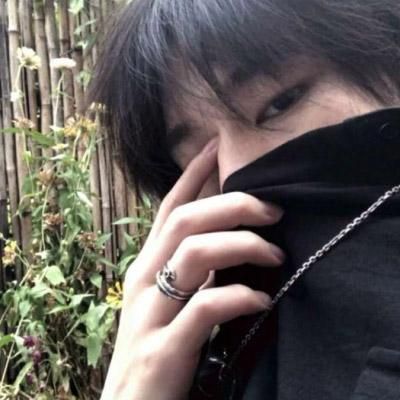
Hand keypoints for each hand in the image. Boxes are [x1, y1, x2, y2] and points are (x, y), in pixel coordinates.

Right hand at [101, 138, 284, 399]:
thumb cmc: (156, 344)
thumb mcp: (167, 298)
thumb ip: (189, 267)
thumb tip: (226, 235)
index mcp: (147, 265)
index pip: (170, 207)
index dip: (194, 174)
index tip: (219, 145)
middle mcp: (144, 279)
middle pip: (186, 220)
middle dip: (232, 204)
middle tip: (273, 209)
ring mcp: (150, 313)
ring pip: (195, 254)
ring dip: (242, 247)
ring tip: (276, 256)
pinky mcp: (164, 349)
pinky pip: (206, 308)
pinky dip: (239, 298)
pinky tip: (262, 302)